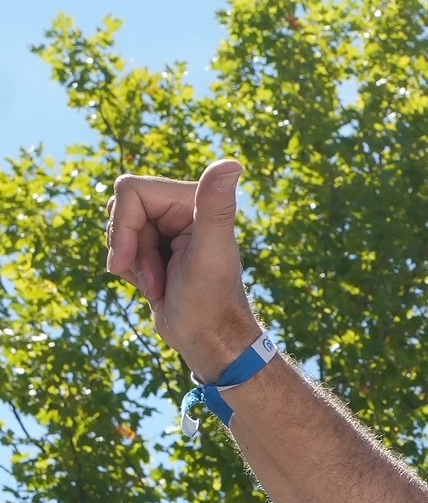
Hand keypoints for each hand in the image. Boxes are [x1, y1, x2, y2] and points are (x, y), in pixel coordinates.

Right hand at [106, 159, 262, 381]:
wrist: (210, 340)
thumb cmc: (210, 301)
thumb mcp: (210, 253)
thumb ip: (216, 208)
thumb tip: (234, 163)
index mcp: (194, 200)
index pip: (129, 190)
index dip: (122, 227)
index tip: (129, 261)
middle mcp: (183, 208)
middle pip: (120, 210)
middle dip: (129, 248)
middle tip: (157, 278)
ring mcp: (169, 228)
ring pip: (118, 228)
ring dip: (131, 262)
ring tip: (159, 285)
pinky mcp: (159, 247)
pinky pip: (122, 245)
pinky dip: (130, 269)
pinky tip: (155, 287)